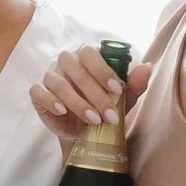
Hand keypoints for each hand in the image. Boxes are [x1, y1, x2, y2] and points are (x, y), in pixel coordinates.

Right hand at [31, 47, 150, 148]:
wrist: (85, 132)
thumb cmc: (103, 107)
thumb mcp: (123, 99)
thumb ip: (134, 83)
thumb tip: (147, 67)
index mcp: (86, 57)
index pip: (90, 53)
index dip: (102, 70)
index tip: (117, 90)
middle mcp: (66, 63)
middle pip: (75, 68)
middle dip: (95, 94)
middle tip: (110, 116)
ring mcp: (50, 77)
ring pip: (58, 83)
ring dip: (78, 102)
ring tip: (94, 120)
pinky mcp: (38, 94)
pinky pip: (38, 92)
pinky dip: (50, 101)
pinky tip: (62, 111)